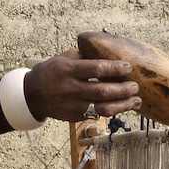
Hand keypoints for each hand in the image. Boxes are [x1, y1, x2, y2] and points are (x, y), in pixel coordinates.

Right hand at [23, 51, 140, 121]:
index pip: (96, 69)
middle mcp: (70, 88)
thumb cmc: (53, 72)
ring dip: (123, 105)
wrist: (33, 94)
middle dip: (123, 90)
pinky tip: (123, 107)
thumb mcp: (65, 58)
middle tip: (135, 86)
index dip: (115, 68)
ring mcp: (72, 105)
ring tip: (136, 101)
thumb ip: (86, 56)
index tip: (128, 67)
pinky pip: (97, 115)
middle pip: (103, 91)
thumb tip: (111, 51)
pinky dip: (113, 111)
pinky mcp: (74, 116)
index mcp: (69, 69)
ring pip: (103, 108)